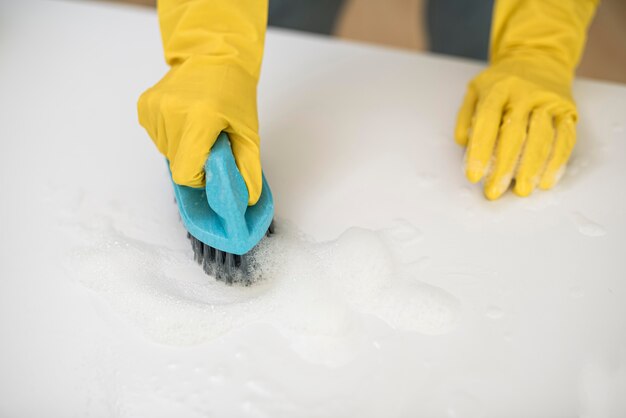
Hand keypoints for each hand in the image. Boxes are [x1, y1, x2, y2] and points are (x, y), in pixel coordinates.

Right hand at [138, 56, 262, 204]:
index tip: (211, 163)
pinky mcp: (145, 105)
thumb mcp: (248, 132)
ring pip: (165, 150)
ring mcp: (155, 108)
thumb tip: (246, 198)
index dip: (199, 176)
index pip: (185, 173)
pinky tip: (184, 117)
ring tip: (198, 124)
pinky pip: (156, 136)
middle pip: (176, 162)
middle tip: (209, 139)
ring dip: (182, 146)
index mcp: (199, 119)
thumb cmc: (234, 92)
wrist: (214, 55)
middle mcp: (172, 112)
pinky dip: (170, 134)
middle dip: (193, 159)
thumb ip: (247, 167)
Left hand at [454, 58, 576, 199]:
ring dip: (532, 167)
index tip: (474, 176)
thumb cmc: (501, 82)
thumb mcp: (475, 90)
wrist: (538, 56)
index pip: (487, 121)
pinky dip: (556, 162)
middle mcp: (525, 93)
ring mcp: (549, 101)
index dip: (479, 151)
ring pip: (542, 137)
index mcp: (498, 88)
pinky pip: (564, 138)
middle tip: (494, 191)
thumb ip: (466, 117)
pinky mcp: (567, 110)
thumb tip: (463, 145)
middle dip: (504, 166)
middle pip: (514, 133)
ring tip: (522, 190)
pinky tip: (546, 180)